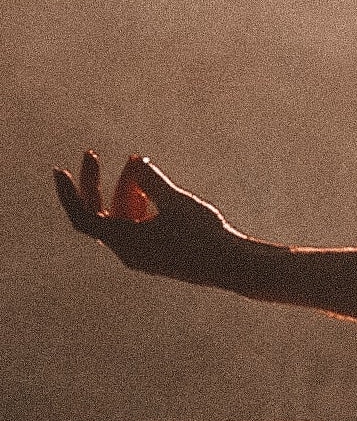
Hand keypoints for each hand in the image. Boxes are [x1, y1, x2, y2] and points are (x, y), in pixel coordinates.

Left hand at [53, 152, 239, 286]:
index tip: (60, 171)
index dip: (68, 194)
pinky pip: (137, 226)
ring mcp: (142, 253)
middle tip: (92, 154)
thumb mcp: (176, 201)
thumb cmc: (204, 234)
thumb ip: (152, 181)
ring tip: (136, 163)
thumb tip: (135, 163)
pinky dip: (138, 204)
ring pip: (122, 218)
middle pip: (101, 213)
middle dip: (98, 184)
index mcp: (125, 242)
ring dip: (125, 190)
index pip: (83, 217)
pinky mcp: (157, 253)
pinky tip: (150, 187)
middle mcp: (128, 251)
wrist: (233, 266)